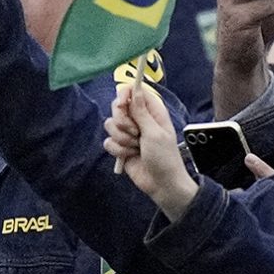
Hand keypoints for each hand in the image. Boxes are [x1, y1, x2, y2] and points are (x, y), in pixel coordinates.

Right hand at [103, 74, 197, 220]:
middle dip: (122, 121)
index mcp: (152, 111)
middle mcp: (139, 119)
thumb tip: (134, 89)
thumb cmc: (165, 157)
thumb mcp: (154, 132)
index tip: (122, 104)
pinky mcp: (121, 147)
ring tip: (136, 147)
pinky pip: (109, 142)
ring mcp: (129, 133)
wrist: (161, 184)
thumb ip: (141, 111)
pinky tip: (130, 156)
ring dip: (122, 139)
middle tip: (135, 132)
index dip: (124, 94)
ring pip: (110, 125)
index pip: (134, 91)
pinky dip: (118, 150)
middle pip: (117, 107)